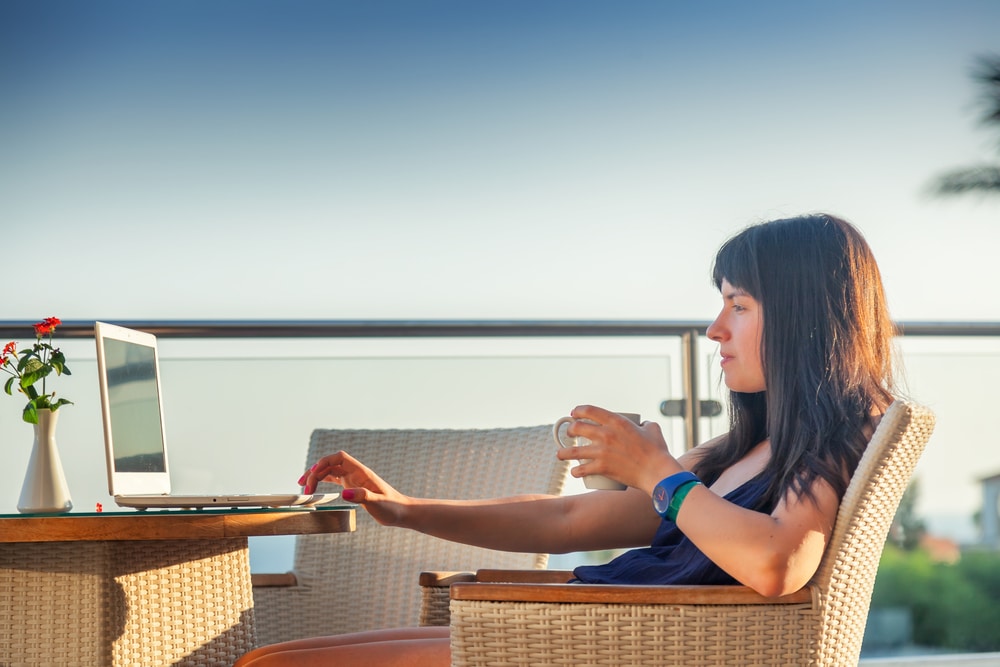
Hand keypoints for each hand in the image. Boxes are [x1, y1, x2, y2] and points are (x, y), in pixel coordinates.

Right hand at [298, 451, 410, 526]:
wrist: (402, 512)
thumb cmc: (393, 507)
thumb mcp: (378, 503)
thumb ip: (363, 497)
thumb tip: (344, 493)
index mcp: (361, 472)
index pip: (339, 458)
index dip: (324, 462)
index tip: (313, 475)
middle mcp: (356, 473)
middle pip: (331, 464)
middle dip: (316, 472)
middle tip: (305, 488)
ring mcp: (354, 479)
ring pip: (331, 471)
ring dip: (316, 475)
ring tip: (303, 485)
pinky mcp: (353, 487)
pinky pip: (334, 479)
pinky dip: (323, 481)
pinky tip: (315, 487)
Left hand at [556, 405, 680, 493]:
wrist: (657, 471)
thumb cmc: (657, 451)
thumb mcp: (653, 429)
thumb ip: (645, 423)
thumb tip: (643, 424)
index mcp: (616, 421)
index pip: (589, 410)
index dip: (578, 410)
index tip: (574, 414)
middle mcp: (606, 434)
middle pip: (577, 428)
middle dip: (569, 430)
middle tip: (570, 434)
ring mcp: (602, 451)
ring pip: (573, 451)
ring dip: (564, 453)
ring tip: (561, 454)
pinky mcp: (602, 467)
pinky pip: (582, 470)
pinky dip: (576, 472)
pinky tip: (574, 472)